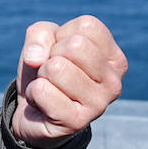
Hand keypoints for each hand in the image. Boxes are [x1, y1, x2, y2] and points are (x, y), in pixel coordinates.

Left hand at [12, 15, 125, 147]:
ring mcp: (99, 104)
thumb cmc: (46, 70)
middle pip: (74, 46)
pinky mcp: (77, 122)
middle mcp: (114, 81)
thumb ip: (39, 34)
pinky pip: (42, 91)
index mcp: (114, 58)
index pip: (87, 26)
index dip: (63, 35)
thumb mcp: (43, 41)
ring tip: (49, 88)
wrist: (33, 113)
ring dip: (42, 76)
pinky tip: (44, 104)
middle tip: (53, 73)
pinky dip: (33, 93)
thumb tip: (35, 59)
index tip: (62, 52)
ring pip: (56, 68)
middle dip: (52, 55)